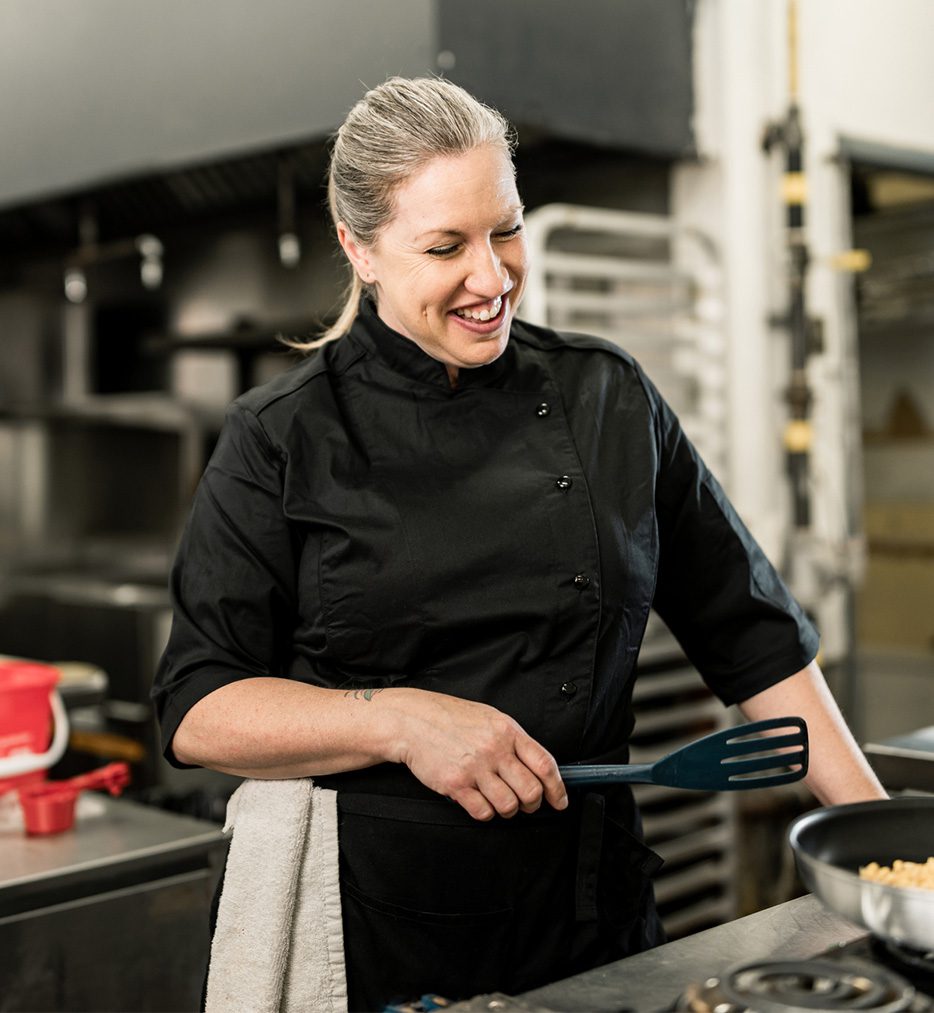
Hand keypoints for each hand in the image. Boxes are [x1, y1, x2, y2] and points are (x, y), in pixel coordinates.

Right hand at [389, 689, 567, 820]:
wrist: (413, 721)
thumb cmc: (451, 719)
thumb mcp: (490, 719)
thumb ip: (514, 742)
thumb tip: (538, 768)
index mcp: (507, 731)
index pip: (544, 764)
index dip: (557, 788)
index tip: (559, 801)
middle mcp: (494, 749)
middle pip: (530, 791)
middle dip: (532, 804)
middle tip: (526, 804)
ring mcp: (475, 768)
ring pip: (508, 805)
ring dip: (508, 810)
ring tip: (499, 800)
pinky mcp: (456, 784)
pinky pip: (483, 812)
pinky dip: (485, 812)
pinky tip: (479, 800)